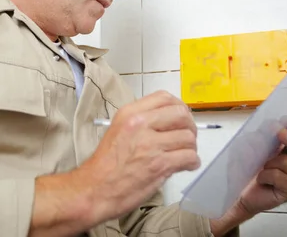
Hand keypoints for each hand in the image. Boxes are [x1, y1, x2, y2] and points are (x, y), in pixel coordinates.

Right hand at [76, 90, 200, 222]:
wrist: (94, 189)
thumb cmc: (106, 163)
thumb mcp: (119, 129)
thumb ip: (142, 122)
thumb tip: (170, 122)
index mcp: (130, 113)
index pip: (164, 97)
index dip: (179, 107)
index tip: (180, 119)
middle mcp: (141, 123)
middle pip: (181, 114)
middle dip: (190, 127)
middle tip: (187, 138)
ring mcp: (151, 143)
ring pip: (188, 137)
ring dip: (191, 147)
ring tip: (185, 154)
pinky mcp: (159, 164)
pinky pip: (189, 157)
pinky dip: (192, 162)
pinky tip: (186, 165)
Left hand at [236, 120, 286, 214]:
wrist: (242, 193)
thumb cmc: (250, 169)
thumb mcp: (253, 148)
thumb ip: (262, 136)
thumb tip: (270, 125)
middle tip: (281, 133)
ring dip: (269, 163)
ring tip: (262, 168)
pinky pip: (279, 177)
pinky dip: (266, 175)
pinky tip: (261, 179)